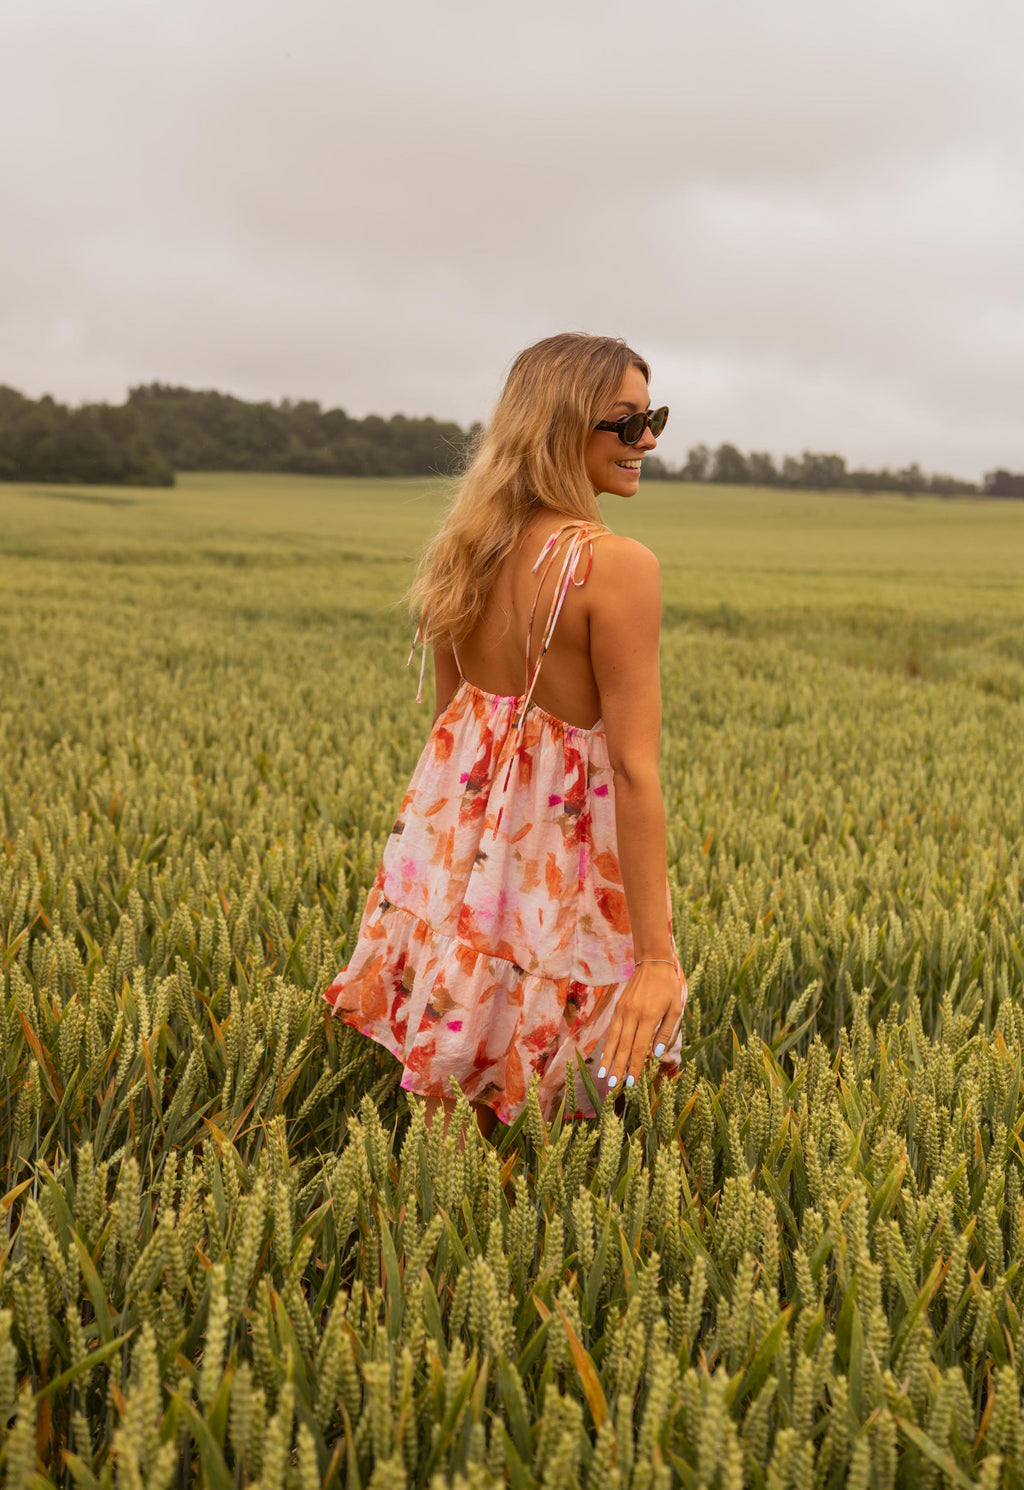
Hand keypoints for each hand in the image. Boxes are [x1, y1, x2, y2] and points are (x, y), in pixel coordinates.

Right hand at [596, 961, 684, 1089]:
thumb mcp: (676, 1008)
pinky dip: (606, 1045)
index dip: (634, 1066)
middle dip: (617, 1067)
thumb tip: (656, 1054)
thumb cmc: (668, 987)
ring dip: (607, 1059)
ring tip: (603, 1075)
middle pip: (622, 1046)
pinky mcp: (618, 1008)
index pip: (639, 1047)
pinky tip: (604, 1056)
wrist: (653, 963)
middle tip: (612, 1086)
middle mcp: (632, 1014)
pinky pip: (611, 1030)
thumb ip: (666, 1031)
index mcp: (649, 1016)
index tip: (630, 1082)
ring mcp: (622, 1011)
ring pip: (612, 1039)